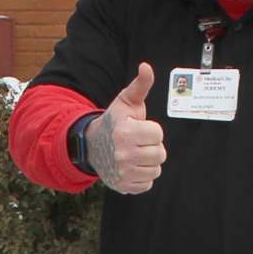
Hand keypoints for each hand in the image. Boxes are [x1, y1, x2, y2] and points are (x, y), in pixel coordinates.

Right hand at [86, 62, 164, 193]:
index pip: (158, 134)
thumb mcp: (125, 101)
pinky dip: (143, 176)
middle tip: (139, 142)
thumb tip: (146, 66)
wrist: (92, 146)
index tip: (139, 128)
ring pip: (156, 169)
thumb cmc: (114, 121)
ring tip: (136, 153)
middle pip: (160, 154)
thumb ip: (140, 85)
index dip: (151, 129)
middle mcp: (123, 155)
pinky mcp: (123, 186)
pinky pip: (148, 183)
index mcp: (125, 132)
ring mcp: (122, 173)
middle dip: (153, 146)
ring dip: (149, 161)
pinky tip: (133, 166)